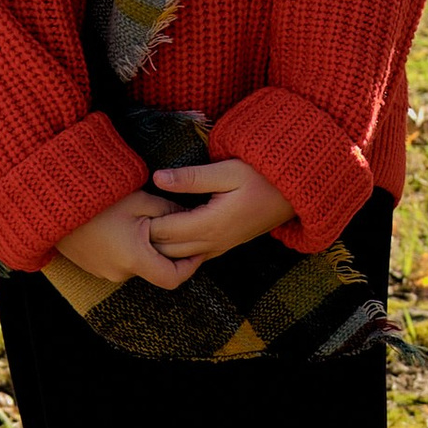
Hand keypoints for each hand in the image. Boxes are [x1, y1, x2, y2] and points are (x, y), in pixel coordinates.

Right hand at [49, 188, 195, 289]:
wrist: (51, 203)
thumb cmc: (97, 199)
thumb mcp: (139, 200)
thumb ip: (168, 210)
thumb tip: (186, 214)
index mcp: (134, 258)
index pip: (173, 278)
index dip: (190, 267)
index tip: (198, 249)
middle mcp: (119, 272)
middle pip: (154, 269)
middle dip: (167, 251)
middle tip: (176, 228)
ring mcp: (103, 271)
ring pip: (136, 264)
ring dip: (145, 248)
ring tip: (146, 222)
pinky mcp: (92, 265)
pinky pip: (118, 261)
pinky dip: (127, 249)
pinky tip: (123, 227)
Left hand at [144, 156, 292, 267]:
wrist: (294, 194)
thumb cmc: (262, 177)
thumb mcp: (227, 171)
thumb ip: (191, 177)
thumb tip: (158, 177)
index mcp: (210, 224)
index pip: (163, 231)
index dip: (144, 221)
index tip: (133, 206)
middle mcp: (213, 242)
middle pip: (166, 249)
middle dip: (147, 236)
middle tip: (133, 217)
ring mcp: (219, 248)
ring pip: (178, 256)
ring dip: (161, 244)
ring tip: (146, 223)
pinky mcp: (224, 246)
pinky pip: (193, 255)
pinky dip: (177, 248)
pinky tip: (170, 230)